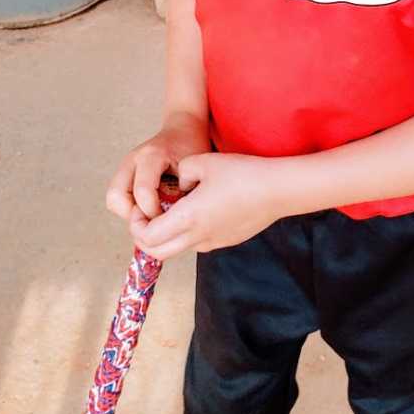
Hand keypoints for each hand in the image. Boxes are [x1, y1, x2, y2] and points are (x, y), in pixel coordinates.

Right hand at [107, 112, 208, 227]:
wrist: (183, 128)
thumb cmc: (191, 148)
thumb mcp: (193, 169)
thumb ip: (184, 192)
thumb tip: (175, 223)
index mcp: (151, 155)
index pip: (142, 192)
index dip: (154, 213)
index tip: (170, 219)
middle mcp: (133, 159)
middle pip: (115, 197)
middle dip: (134, 215)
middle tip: (155, 220)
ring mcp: (125, 165)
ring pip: (113, 199)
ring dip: (130, 213)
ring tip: (152, 214)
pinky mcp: (124, 172)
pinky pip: (117, 197)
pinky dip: (130, 208)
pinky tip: (149, 208)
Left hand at [130, 152, 284, 259]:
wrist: (277, 190)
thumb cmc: (242, 173)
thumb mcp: (204, 161)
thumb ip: (182, 171)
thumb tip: (179, 183)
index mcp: (188, 217)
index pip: (148, 237)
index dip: (136, 225)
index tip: (140, 208)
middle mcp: (198, 236)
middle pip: (157, 252)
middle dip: (144, 237)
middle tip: (147, 215)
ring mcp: (213, 242)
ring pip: (176, 250)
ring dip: (165, 237)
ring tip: (171, 210)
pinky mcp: (226, 241)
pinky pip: (195, 243)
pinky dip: (185, 234)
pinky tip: (197, 210)